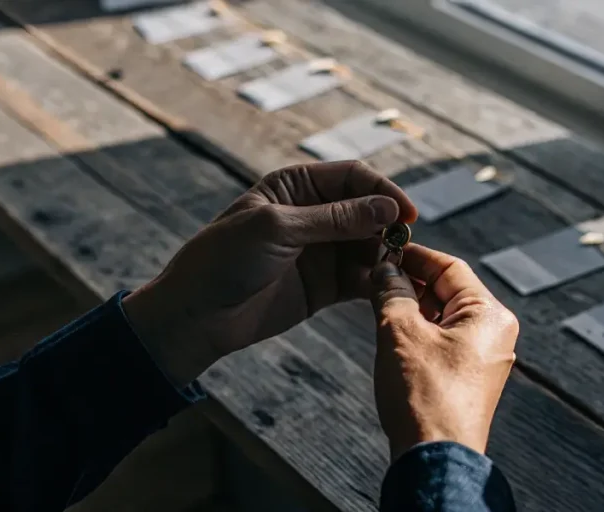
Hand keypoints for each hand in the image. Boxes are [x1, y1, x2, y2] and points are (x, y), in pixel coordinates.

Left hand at [123, 161, 416, 385]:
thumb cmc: (225, 259)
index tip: (406, 215)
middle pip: (368, 211)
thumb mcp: (278, 229)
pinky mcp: (327, 285)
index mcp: (296, 186)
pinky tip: (385, 288)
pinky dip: (377, 281)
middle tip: (403, 247)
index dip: (383, 192)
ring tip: (395, 271)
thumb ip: (335, 219)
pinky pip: (362, 278)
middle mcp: (314, 214)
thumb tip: (387, 208)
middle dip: (387, 227)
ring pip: (370, 245)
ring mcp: (322, 250)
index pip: (353, 177)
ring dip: (386, 255)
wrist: (198, 315)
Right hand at [369, 244, 518, 459]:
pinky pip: (441, 341)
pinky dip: (416, 331)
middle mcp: (494, 334)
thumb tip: (383, 269)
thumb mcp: (400, 331)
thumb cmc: (425, 396)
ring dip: (410, 307)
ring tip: (377, 302)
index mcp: (490, 315)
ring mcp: (482, 358)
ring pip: (441, 316)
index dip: (415, 256)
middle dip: (409, 283)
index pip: (451, 267)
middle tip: (374, 275)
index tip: (385, 249)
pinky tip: (390, 332)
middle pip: (447, 291)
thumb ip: (392, 291)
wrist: (434, 458)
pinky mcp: (467, 379)